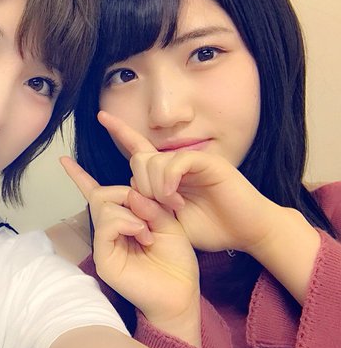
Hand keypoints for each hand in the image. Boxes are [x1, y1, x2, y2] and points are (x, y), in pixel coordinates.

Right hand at [61, 156, 200, 344]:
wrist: (182, 293)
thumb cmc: (177, 261)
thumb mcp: (169, 221)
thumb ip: (149, 203)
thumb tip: (129, 190)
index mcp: (122, 221)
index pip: (96, 193)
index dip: (79, 176)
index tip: (63, 159)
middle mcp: (108, 231)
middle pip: (101, 194)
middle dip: (125, 193)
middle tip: (148, 211)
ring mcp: (104, 245)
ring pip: (102, 205)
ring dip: (130, 211)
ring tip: (148, 231)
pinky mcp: (104, 258)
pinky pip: (106, 225)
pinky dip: (126, 222)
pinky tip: (142, 234)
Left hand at [98, 111, 278, 253]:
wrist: (247, 232)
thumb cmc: (211, 228)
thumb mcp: (170, 224)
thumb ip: (150, 210)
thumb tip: (130, 194)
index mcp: (166, 175)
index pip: (137, 148)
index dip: (120, 131)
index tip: (101, 115)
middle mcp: (176, 163)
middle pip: (138, 159)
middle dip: (139, 185)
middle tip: (156, 207)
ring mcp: (192, 160)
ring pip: (154, 161)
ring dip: (155, 188)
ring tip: (170, 206)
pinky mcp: (209, 161)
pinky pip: (176, 161)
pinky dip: (169, 181)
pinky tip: (174, 198)